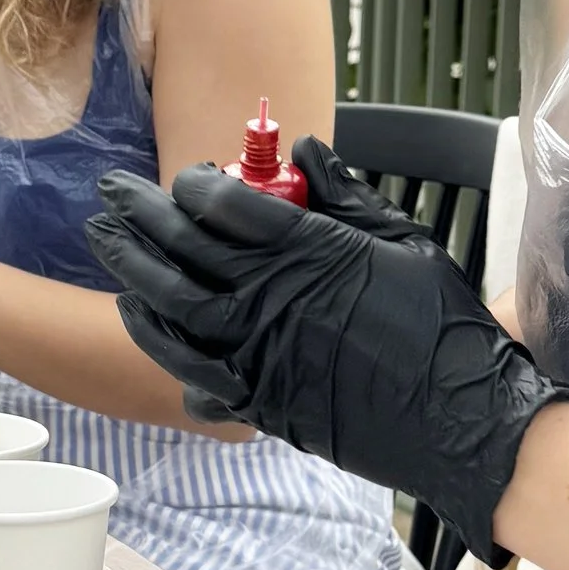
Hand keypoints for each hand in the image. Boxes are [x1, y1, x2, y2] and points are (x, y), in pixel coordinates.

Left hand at [85, 136, 568, 566]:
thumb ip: (347, 194)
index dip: (197, 185)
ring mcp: (259, 355)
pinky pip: (190, 370)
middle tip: (111, 192)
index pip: (224, 204)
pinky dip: (160, 340)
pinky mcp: (260, 402)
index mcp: (309, 250)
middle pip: (182, 248)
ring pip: (171, 307)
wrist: (461, 420)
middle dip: (140, 214)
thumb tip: (307, 149)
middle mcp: (272, 300)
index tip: (189, 179)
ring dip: (131, 270)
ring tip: (106, 242)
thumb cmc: (442, 328)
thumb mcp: (404, 243)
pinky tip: (140, 317)